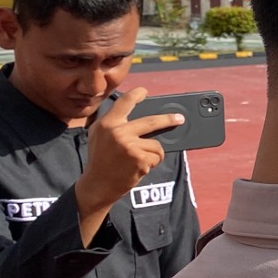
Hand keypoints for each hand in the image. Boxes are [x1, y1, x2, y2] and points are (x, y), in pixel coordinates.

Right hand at [76, 88, 183, 215]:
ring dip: (152, 153)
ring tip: (136, 160)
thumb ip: (114, 124)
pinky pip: (156, 156)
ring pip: (156, 144)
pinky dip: (151, 163)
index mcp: (107, 124)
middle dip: (168, 120)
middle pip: (152, 121)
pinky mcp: (140, 158)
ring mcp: (130, 145)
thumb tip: (138, 114)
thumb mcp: (98, 136)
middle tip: (180, 119)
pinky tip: (137, 167)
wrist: (98, 184)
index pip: (124, 102)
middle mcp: (118, 132)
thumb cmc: (100, 160)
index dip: (136, 94)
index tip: (145, 92)